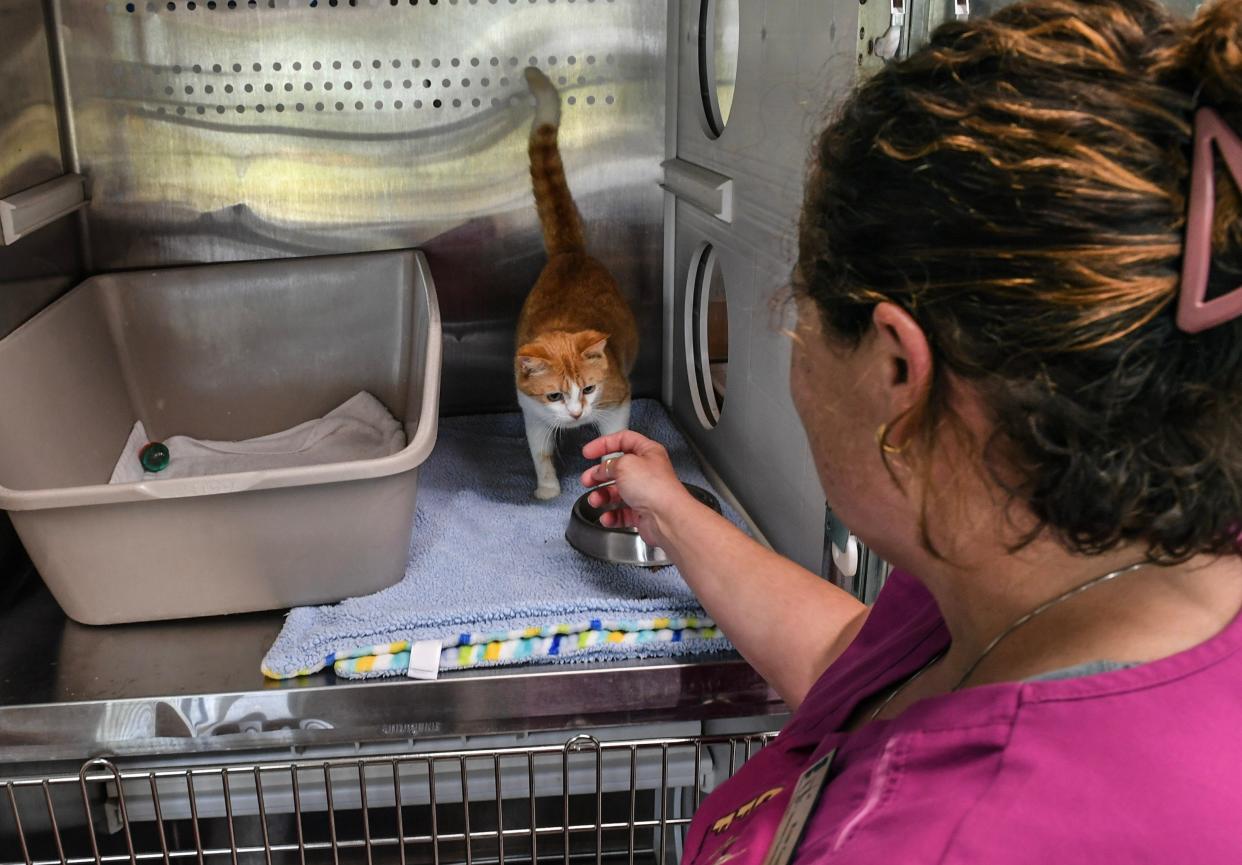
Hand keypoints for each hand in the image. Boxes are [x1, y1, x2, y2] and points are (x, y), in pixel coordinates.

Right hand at [580, 431, 697, 548]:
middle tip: (587, 479)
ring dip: (602, 497)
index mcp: (648, 452)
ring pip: (617, 492)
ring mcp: (645, 493)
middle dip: (599, 474)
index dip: (604, 443)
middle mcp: (647, 471)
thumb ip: (609, 464)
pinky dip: (612, 515)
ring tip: (595, 500)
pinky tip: (606, 516)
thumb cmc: (655, 488)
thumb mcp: (624, 464)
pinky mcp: (642, 512)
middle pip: (617, 468)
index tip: (588, 452)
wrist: (666, 517)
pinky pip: (621, 513)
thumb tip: (601, 469)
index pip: (623, 440)